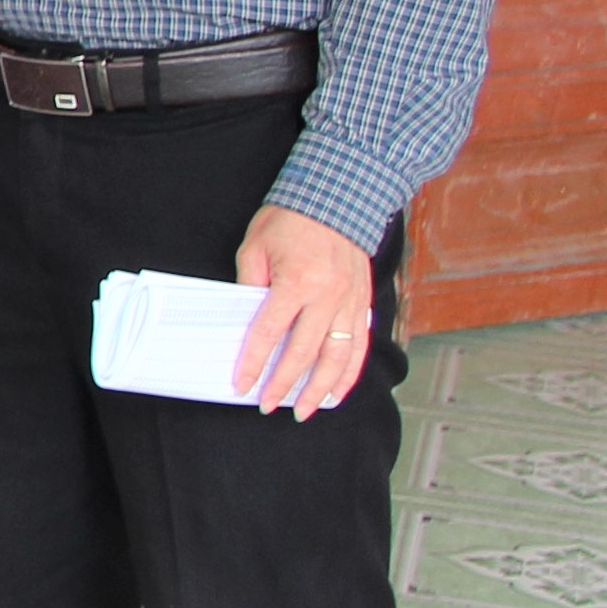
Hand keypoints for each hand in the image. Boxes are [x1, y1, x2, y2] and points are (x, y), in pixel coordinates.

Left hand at [231, 204, 381, 416]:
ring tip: (306, 410)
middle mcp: (328, 297)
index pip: (270, 333)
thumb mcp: (255, 246)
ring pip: (339, 357)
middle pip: (305, 353)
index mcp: (297, 282)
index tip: (242, 384)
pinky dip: (351, 372)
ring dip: (322, 388)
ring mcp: (351, 302)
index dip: (254, 363)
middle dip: (286, 384)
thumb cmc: (290, 219)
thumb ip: (250, 283)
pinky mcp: (364, 303)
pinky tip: (338, 390)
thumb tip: (245, 318)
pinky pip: (360, 345)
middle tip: (270, 405)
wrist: (338, 197)